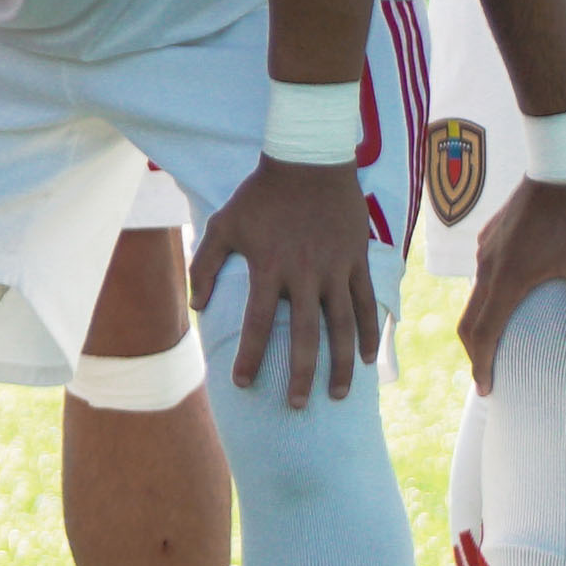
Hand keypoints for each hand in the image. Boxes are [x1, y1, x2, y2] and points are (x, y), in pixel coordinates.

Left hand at [194, 155, 383, 409]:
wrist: (309, 160)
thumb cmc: (261, 195)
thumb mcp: (224, 223)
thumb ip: (204, 264)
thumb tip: (197, 306)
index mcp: (269, 267)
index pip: (256, 323)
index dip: (248, 356)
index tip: (242, 384)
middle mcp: (304, 274)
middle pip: (303, 335)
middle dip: (299, 374)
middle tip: (295, 405)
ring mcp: (336, 269)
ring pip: (341, 326)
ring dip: (340, 364)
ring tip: (337, 395)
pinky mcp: (358, 261)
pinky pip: (366, 304)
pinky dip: (368, 333)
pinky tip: (367, 359)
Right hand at [456, 178, 565, 394]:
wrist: (558, 168)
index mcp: (506, 280)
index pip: (483, 332)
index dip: (482, 364)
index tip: (485, 388)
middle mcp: (487, 267)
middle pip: (469, 320)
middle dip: (476, 352)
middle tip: (486, 375)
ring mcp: (485, 250)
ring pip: (474, 296)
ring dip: (481, 324)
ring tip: (497, 340)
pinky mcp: (490, 236)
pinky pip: (482, 274)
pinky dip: (488, 298)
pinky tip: (508, 296)